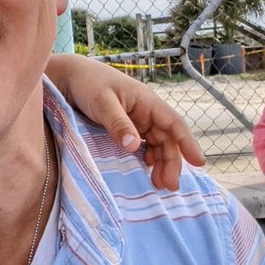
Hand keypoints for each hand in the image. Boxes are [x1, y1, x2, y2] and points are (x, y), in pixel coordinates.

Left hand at [46, 54, 203, 191]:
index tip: (199, 163)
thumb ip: (117, 123)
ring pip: (155, 145)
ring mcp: (134, 122)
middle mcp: (145, 112)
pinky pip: (141, 147)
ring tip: (158, 184)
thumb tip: (134, 146)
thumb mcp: (102, 102)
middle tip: (169, 186)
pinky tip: (145, 170)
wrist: (65, 78)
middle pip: (166, 140)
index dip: (187, 143)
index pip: (174, 124)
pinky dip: (146, 159)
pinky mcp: (122, 129)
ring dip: (160, 164)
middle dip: (171, 162)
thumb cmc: (86, 83)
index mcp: (146, 101)